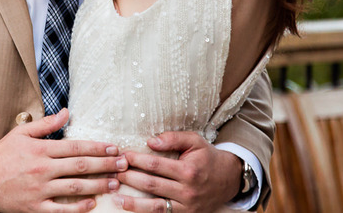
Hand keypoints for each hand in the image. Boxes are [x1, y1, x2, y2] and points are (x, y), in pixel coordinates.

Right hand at [0, 110, 122, 212]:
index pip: (75, 147)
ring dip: (98, 185)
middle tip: (124, 164)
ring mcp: (39, 189)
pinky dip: (78, 207)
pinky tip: (92, 204)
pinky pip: (60, 209)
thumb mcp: (21, 133)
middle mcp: (42, 169)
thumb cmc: (2, 153)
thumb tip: (67, 112)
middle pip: (80, 166)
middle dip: (105, 165)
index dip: (97, 147)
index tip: (114, 148)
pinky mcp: (35, 207)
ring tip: (115, 183)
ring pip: (75, 187)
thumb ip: (46, 124)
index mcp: (40, 149)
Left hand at [115, 132, 240, 212]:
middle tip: (113, 171)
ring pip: (154, 205)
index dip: (136, 160)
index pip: (155, 164)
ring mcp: (187, 206)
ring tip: (114, 196)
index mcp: (188, 170)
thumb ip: (173, 138)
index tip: (122, 156)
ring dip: (132, 202)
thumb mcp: (194, 141)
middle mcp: (187, 190)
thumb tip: (150, 141)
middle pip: (151, 184)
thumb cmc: (207, 157)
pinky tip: (130, 209)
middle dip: (129, 178)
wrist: (229, 179)